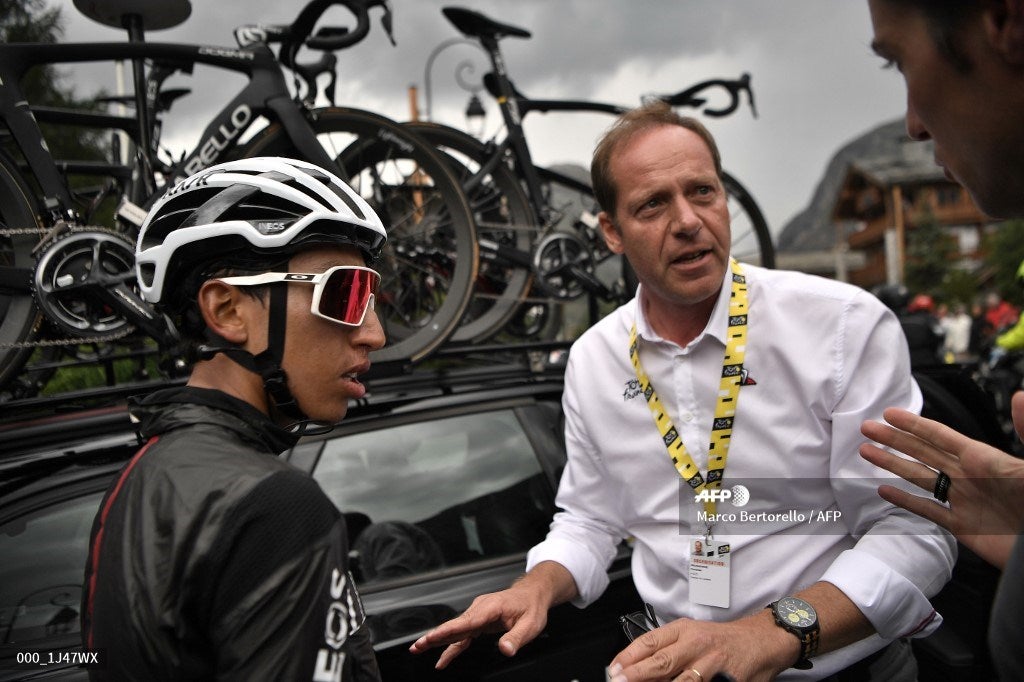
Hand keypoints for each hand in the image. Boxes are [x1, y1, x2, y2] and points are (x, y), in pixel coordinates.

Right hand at [408, 561, 574, 668]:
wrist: (531, 595)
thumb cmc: (531, 607)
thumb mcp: (530, 625)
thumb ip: (516, 637)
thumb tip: (505, 650)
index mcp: (490, 608)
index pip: (466, 621)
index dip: (448, 631)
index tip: (432, 637)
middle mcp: (479, 609)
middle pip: (454, 625)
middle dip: (434, 636)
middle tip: (417, 646)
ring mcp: (477, 614)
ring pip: (454, 629)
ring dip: (436, 640)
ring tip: (418, 649)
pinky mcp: (478, 621)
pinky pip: (462, 634)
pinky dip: (451, 645)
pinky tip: (442, 658)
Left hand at [606, 611, 792, 681]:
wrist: (762, 640)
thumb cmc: (722, 639)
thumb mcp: (691, 634)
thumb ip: (666, 649)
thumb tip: (636, 668)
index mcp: (684, 630)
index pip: (650, 641)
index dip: (629, 656)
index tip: (614, 669)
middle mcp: (697, 644)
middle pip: (662, 661)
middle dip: (637, 675)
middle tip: (619, 681)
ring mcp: (713, 664)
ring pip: (683, 680)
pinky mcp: (729, 680)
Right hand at [860, 406, 1023, 568]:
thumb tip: (1021, 395)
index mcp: (985, 459)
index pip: (941, 436)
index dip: (915, 424)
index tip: (889, 413)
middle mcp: (971, 476)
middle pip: (924, 453)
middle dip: (894, 440)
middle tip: (866, 427)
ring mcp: (966, 501)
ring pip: (920, 479)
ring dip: (892, 464)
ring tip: (865, 452)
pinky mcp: (965, 528)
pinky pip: (929, 511)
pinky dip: (905, 501)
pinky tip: (884, 490)